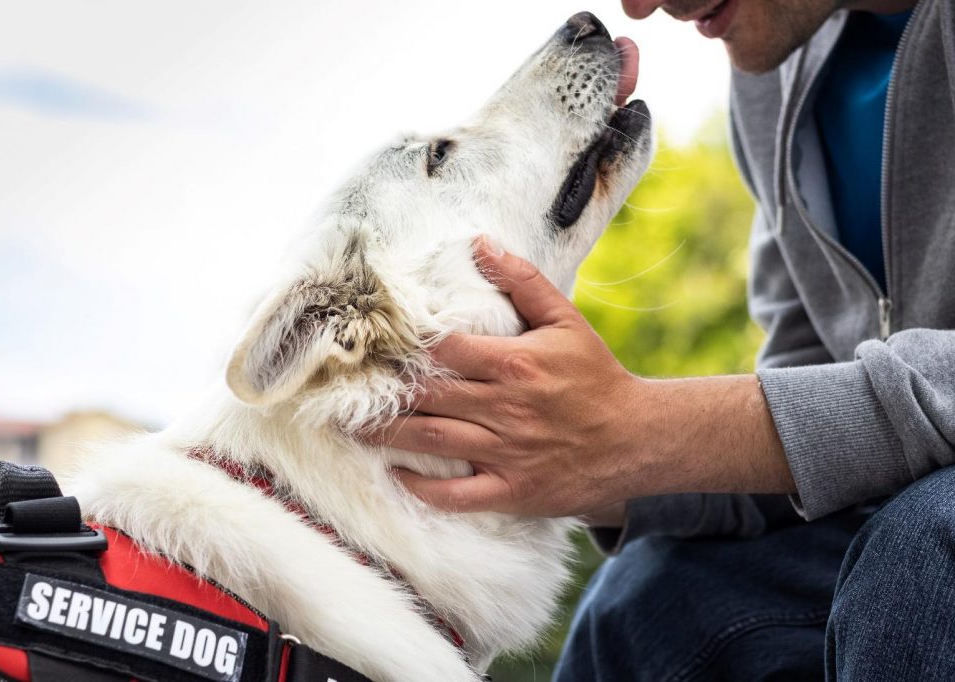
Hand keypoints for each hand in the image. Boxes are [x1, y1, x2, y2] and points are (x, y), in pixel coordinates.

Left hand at [369, 236, 651, 516]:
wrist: (637, 438)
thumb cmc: (595, 376)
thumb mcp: (565, 320)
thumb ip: (521, 281)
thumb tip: (480, 244)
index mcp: (514, 362)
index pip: (443, 349)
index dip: (403, 346)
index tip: (371, 345)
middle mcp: (504, 407)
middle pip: (426, 395)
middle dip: (381, 392)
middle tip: (341, 390)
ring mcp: (506, 452)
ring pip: (431, 440)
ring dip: (384, 435)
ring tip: (348, 428)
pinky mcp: (512, 490)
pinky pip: (457, 494)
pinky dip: (422, 487)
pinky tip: (395, 474)